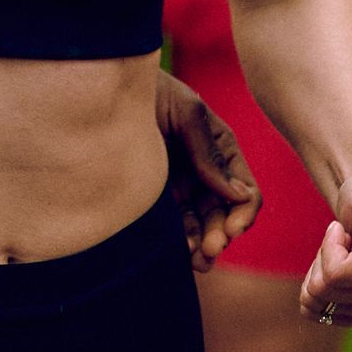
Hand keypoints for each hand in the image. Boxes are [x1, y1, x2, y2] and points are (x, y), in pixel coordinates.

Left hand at [156, 71, 259, 268]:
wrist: (105, 89)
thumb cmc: (152, 91)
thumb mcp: (186, 112)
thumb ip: (209, 152)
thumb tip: (239, 195)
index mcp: (221, 150)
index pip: (245, 190)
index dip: (244, 213)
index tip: (232, 229)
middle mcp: (205, 172)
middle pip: (224, 214)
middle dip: (221, 234)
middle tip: (211, 249)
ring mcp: (181, 186)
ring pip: (201, 225)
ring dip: (204, 245)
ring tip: (199, 262)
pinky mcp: (155, 197)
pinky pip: (174, 225)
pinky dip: (182, 242)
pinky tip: (181, 253)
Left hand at [299, 167, 351, 329]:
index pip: (336, 273)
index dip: (328, 246)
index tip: (339, 229)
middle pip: (323, 290)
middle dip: (321, 260)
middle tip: (340, 244)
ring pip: (315, 302)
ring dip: (317, 273)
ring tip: (338, 256)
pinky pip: (312, 311)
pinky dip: (313, 287)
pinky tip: (332, 272)